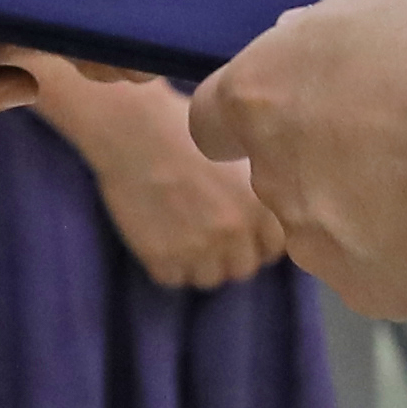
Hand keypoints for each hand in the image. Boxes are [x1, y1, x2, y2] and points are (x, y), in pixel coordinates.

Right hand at [40, 64, 281, 291]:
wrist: (135, 129)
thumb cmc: (187, 131)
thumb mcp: (239, 156)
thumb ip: (257, 195)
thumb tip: (266, 223)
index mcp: (260, 207)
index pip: (272, 248)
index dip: (254, 239)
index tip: (237, 226)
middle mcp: (235, 232)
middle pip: (243, 268)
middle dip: (229, 254)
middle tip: (206, 229)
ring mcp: (199, 248)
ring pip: (209, 278)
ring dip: (198, 262)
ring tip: (181, 232)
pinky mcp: (163, 257)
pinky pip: (172, 278)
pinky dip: (166, 263)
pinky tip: (158, 233)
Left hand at [189, 0, 406, 317]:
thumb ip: (348, 18)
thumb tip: (326, 34)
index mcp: (262, 90)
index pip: (212, 118)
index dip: (251, 113)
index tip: (291, 108)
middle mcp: (272, 171)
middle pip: (281, 169)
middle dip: (327, 155)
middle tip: (399, 134)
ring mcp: (315, 238)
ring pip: (327, 222)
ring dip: (367, 205)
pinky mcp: (365, 289)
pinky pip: (376, 266)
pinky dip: (406, 249)